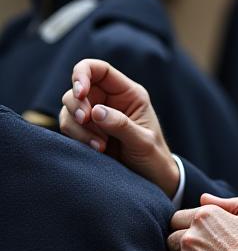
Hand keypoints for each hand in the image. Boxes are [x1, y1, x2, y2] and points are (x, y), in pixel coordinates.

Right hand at [60, 59, 178, 196]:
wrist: (153, 181)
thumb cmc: (154, 158)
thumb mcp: (143, 142)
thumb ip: (121, 125)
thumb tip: (96, 112)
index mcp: (128, 93)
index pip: (99, 69)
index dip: (83, 74)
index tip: (80, 92)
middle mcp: (110, 101)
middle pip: (78, 89)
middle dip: (77, 105)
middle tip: (86, 121)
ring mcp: (96, 116)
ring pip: (70, 109)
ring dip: (78, 126)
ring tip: (99, 146)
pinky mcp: (87, 133)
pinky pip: (70, 127)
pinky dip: (77, 137)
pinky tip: (96, 150)